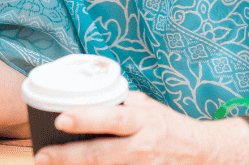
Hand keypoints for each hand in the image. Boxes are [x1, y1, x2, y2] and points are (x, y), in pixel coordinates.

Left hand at [33, 92, 248, 164]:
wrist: (206, 153)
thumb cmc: (168, 126)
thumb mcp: (147, 107)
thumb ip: (119, 102)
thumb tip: (85, 91)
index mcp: (142, 121)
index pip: (112, 118)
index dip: (86, 119)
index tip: (60, 119)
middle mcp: (143, 147)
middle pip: (102, 154)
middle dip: (69, 157)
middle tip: (42, 156)